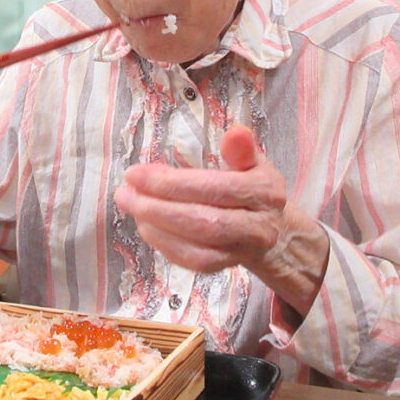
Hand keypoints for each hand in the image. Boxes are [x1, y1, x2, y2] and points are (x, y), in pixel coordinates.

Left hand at [114, 125, 328, 313]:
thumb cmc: (252, 185)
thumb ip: (241, 148)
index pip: (216, 188)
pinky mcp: (227, 267)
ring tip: (132, 207)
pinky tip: (146, 226)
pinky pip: (194, 263)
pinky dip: (166, 246)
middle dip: (158, 209)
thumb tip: (235, 132)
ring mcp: (244, 251)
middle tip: (124, 193)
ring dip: (158, 230)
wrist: (275, 230)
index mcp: (265, 191)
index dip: (173, 184)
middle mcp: (259, 226)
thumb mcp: (253, 161)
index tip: (135, 173)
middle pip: (206, 223)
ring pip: (199, 250)